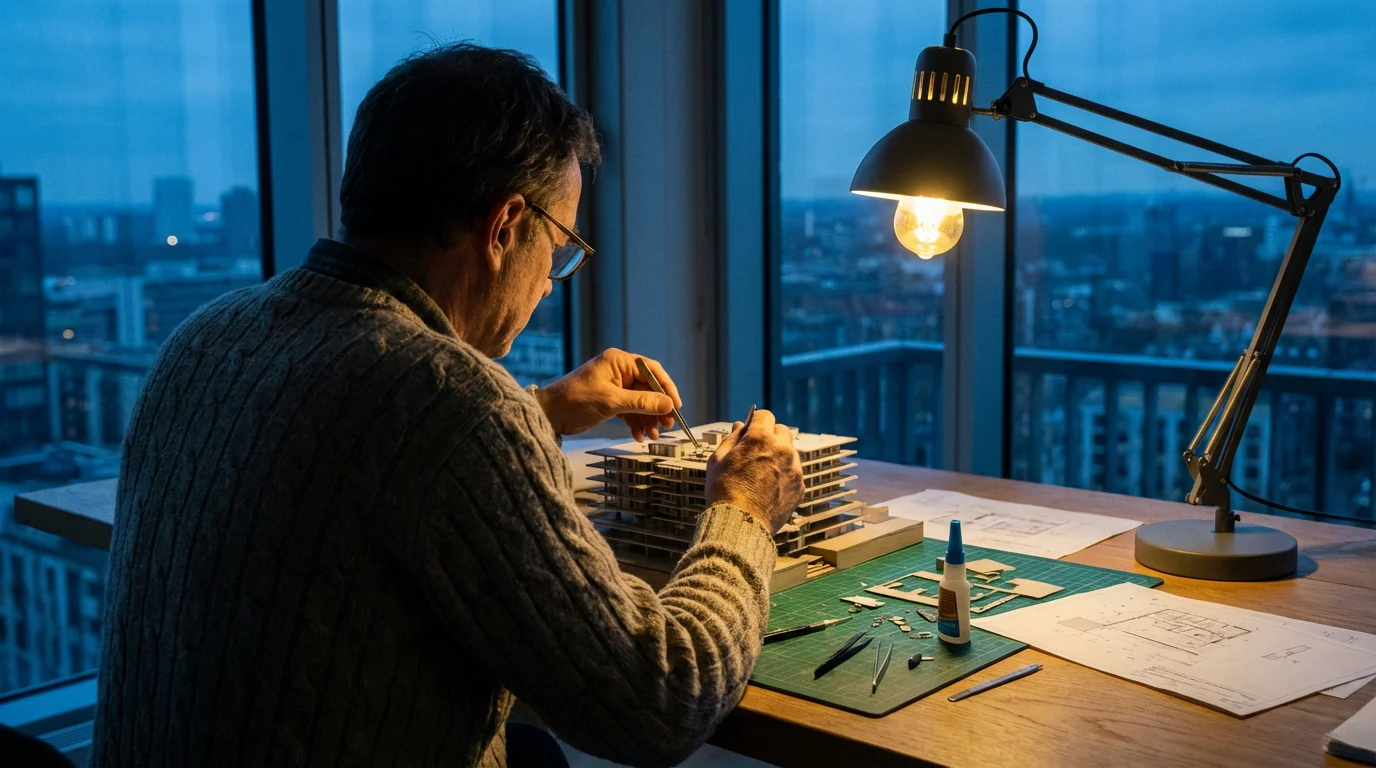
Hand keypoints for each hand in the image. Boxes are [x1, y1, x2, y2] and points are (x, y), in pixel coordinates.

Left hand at [534, 348, 680, 439]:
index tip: (675, 405)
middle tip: (667, 425)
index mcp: (619, 361)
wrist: (549, 414)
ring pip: (640, 402)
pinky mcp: (610, 400)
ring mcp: (615, 386)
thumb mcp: (611, 401)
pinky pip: (630, 410)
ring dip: (647, 419)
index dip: (666, 388)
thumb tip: (668, 404)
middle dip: (657, 408)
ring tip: (652, 436)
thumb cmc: (575, 400)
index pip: (651, 370)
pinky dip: (635, 423)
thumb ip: (641, 402)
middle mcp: (619, 371)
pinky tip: (638, 436)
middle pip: (648, 388)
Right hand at [705, 409, 803, 533]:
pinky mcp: (800, 486)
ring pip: (790, 452)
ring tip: (761, 473)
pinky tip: (769, 487)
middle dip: (770, 436)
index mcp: (761, 438)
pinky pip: (794, 472)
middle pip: (782, 430)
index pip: (765, 415)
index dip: (756, 422)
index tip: (751, 430)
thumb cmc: (724, 491)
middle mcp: (782, 449)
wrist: (740, 524)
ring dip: (779, 455)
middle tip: (757, 450)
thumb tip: (740, 426)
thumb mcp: (718, 459)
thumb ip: (732, 438)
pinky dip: (784, 475)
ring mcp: (794, 468)